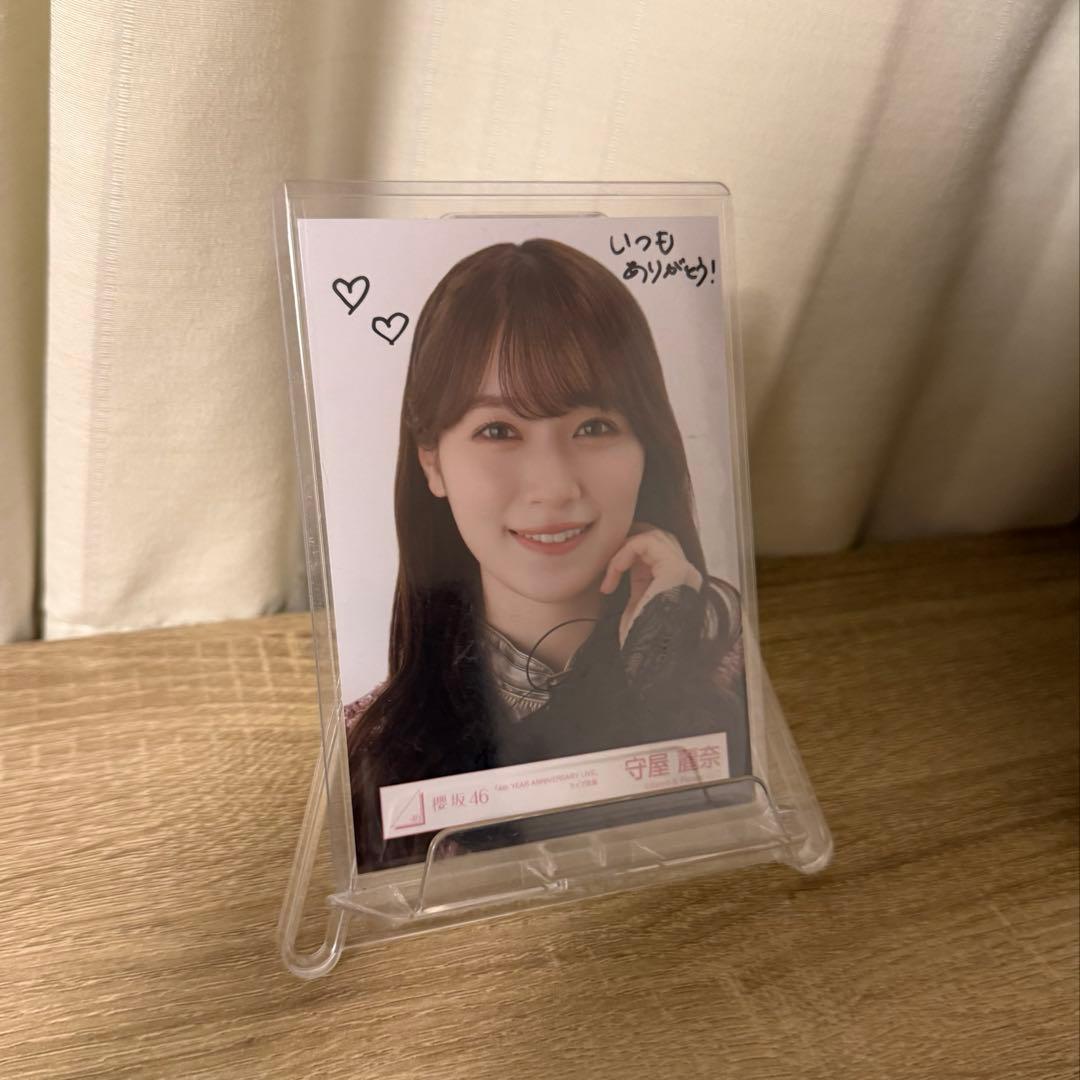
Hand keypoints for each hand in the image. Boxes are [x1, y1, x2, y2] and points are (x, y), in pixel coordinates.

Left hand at [599, 522, 702, 646]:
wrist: (649, 660)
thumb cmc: (641, 640)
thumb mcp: (637, 604)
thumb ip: (637, 581)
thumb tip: (622, 560)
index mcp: (677, 582)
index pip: (657, 550)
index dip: (628, 556)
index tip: (607, 583)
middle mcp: (685, 574)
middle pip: (658, 537)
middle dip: (628, 546)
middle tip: (609, 567)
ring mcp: (684, 570)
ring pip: (652, 535)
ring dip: (623, 550)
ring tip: (611, 573)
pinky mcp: (675, 569)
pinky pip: (644, 543)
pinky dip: (623, 553)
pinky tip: (613, 574)